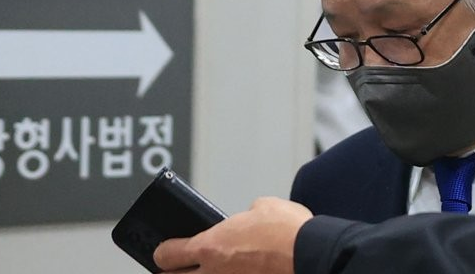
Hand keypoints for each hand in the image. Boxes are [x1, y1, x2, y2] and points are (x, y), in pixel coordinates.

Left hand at [153, 196, 313, 273]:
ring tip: (210, 268)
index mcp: (211, 246)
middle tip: (175, 267)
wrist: (313, 254)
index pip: (168, 254)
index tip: (163, 250)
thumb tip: (246, 221)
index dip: (162, 252)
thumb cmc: (288, 230)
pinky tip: (240, 270)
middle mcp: (215, 273)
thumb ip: (244, 216)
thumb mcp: (260, 207)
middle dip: (171, 273)